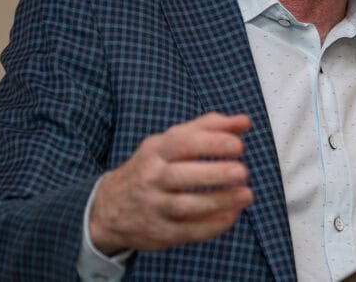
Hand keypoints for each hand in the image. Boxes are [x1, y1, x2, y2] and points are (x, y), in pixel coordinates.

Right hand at [89, 112, 253, 253]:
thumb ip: (209, 128)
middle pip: (182, 176)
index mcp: (156, 150)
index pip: (183, 143)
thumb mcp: (172, 141)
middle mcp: (151, 178)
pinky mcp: (160, 233)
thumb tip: (244, 121)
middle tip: (242, 171)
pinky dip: (212, 226)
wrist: (109, 207)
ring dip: (219, 201)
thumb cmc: (153, 167)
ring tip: (245, 195)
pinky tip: (231, 215)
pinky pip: (188, 231)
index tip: (238, 146)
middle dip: (215, 173)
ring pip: (186, 207)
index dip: (212, 143)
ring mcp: (154, 207)